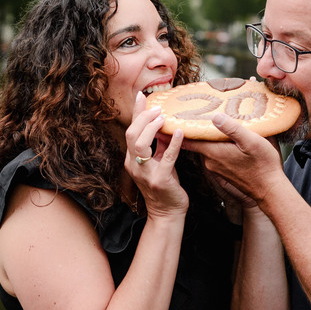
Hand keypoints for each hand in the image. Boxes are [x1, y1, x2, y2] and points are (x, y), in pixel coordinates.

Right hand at [125, 92, 187, 217]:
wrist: (167, 213)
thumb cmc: (165, 187)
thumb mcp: (158, 163)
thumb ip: (158, 145)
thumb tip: (163, 125)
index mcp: (132, 160)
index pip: (130, 131)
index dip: (136, 113)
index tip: (142, 96)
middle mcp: (134, 166)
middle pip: (132, 135)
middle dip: (143, 118)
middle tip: (158, 107)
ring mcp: (145, 174)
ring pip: (141, 145)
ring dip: (152, 128)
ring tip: (164, 117)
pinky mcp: (160, 180)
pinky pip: (166, 158)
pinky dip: (172, 144)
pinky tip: (180, 133)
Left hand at [181, 112, 283, 205]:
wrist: (270, 190)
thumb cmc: (263, 166)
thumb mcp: (252, 142)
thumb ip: (232, 129)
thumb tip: (215, 116)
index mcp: (214, 152)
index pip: (188, 140)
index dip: (177, 130)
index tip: (168, 121)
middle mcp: (211, 161)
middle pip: (196, 142)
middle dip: (192, 129)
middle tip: (188, 114)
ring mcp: (216, 168)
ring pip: (205, 148)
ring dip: (204, 137)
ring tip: (205, 122)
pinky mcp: (223, 171)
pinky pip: (213, 154)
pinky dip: (212, 145)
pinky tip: (220, 138)